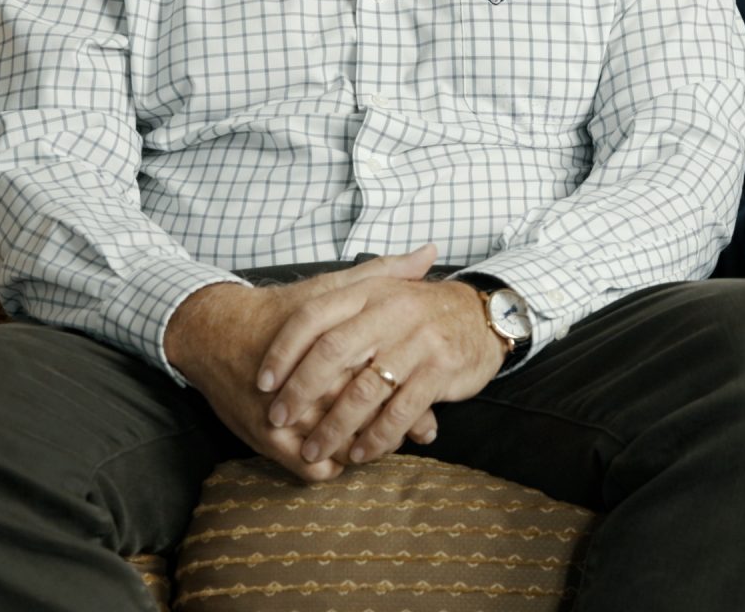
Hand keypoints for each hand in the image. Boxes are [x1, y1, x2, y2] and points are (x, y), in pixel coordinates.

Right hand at [161, 254, 445, 483]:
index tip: (419, 389)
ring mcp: (293, 419)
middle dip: (394, 425)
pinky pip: (315, 470)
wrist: (218, 334)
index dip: (412, 391)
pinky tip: (340, 451)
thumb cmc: (281, 311)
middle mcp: (316, 387)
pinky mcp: (271, 442)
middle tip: (406, 422)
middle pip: (371, 420)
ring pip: (346, 450)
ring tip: (372, 437)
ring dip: (363, 448)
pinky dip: (332, 465)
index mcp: (339, 350)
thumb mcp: (331, 288)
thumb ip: (383, 273)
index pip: (390, 382)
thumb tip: (429, 253)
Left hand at [258, 245, 508, 469]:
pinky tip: (359, 452)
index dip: (283, 351)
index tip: (262, 381)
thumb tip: (284, 307)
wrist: (483, 316)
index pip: (313, 317)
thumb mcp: (384, 292)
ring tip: (314, 448)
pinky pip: (400, 411)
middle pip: (332, 353)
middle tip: (277, 419)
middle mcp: (391, 312)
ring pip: (364, 390)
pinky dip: (376, 437)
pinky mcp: (440, 371)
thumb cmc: (422, 310)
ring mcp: (417, 342)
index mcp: (369, 292)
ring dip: (334, 425)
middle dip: (300, 392)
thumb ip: (341, 296)